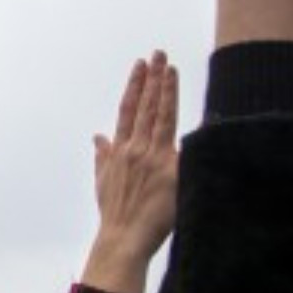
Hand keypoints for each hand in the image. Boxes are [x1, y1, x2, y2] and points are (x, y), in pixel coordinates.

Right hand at [83, 53, 179, 292]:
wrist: (123, 238)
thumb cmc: (114, 213)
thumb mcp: (102, 181)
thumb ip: (103, 156)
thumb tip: (98, 136)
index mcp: (120, 150)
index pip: (128, 110)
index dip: (135, 85)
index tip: (141, 65)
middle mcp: (135, 150)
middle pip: (146, 107)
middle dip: (152, 78)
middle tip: (159, 54)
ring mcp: (153, 159)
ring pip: (161, 117)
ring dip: (166, 91)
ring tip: (171, 68)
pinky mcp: (171, 172)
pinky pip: (184, 148)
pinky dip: (188, 131)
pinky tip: (194, 111)